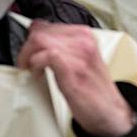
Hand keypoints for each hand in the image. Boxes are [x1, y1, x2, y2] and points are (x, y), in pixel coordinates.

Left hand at [17, 23, 134, 136]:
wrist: (109, 111)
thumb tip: (38, 41)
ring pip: (40, 40)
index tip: (29, 52)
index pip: (46, 25)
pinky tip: (38, 75)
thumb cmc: (93, 90)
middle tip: (26, 63)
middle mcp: (83, 41)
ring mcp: (79, 54)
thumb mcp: (79, 60)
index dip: (31, 39)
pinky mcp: (73, 69)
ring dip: (29, 56)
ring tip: (31, 69)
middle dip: (27, 48)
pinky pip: (47, 55)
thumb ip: (62, 48)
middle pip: (41, 31)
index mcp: (84, 36)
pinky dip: (36, 64)